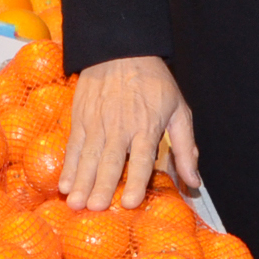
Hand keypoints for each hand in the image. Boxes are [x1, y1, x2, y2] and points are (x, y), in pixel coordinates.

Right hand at [60, 55, 199, 210]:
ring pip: (88, 157)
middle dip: (101, 186)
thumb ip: (185, 147)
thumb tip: (194, 182)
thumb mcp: (178, 109)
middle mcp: (120, 128)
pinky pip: (74, 147)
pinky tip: (64, 185)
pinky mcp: (80, 119)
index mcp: (146, 127)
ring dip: (81, 182)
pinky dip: (68, 167)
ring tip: (76, 203)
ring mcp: (97, 123)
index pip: (141, 159)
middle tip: (95, 208)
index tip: (129, 202)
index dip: (136, 181)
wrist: (120, 50)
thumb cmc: (153, 82)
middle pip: (110, 161)